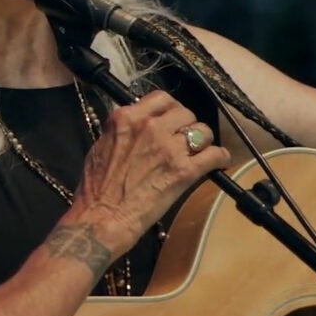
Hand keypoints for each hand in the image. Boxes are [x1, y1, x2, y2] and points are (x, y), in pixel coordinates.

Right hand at [71, 90, 230, 251]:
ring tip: (198, 151)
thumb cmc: (97, 186)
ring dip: (202, 140)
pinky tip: (217, 161)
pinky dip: (219, 157)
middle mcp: (150, 126)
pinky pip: (215, 155)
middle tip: (183, 138)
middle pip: (185, 112)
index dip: (169, 109)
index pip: (161, 98)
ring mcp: (169, 148)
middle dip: (186, 124)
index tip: (170, 119)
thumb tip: (138, 125)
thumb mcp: (101, 145)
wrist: (103, 216)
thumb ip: (123, 130)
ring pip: (202, 131)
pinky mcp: (185, 171)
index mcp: (126, 118)